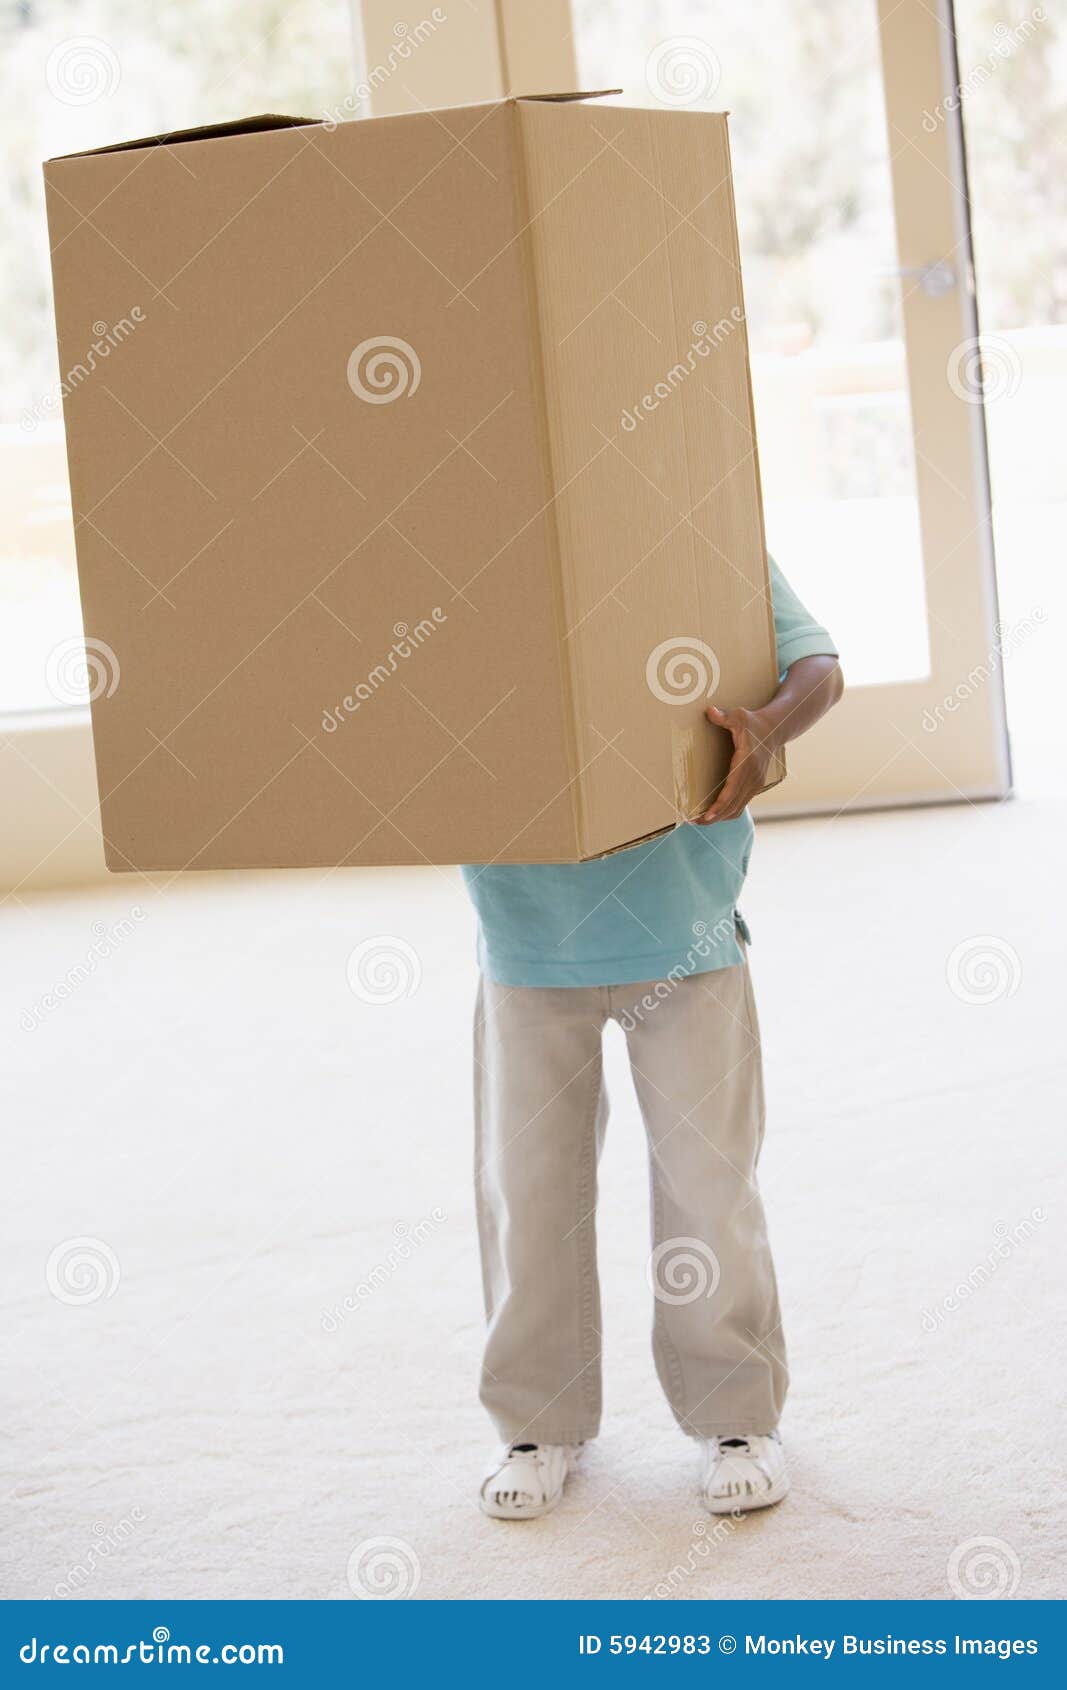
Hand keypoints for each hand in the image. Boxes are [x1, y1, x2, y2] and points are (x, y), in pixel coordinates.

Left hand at [697, 704, 778, 824]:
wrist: (774, 730)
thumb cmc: (753, 723)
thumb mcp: (740, 716)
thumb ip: (725, 716)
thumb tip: (709, 711)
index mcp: (747, 763)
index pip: (732, 790)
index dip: (719, 806)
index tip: (705, 816)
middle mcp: (752, 777)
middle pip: (732, 805)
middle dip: (713, 816)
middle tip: (692, 821)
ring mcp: (755, 784)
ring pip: (737, 808)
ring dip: (719, 817)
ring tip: (700, 820)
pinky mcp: (754, 786)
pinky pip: (741, 805)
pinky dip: (728, 812)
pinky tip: (714, 814)